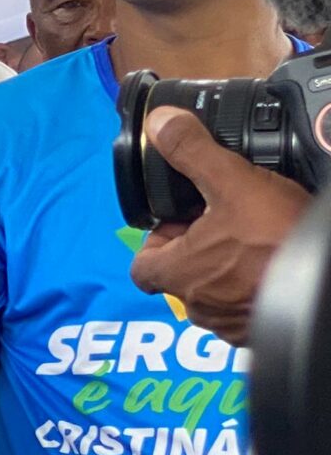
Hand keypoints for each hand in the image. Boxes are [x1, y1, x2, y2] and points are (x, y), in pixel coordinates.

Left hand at [128, 106, 311, 344]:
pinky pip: (248, 309)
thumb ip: (193, 152)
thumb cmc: (278, 241)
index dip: (156, 242)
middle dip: (197, 252)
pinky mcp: (264, 331)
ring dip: (226, 272)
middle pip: (180, 278)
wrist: (329, 286)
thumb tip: (161, 122)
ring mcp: (232, 324)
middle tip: (225, 225)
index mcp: (178, 274)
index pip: (142, 266)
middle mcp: (199, 307)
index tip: (180, 220)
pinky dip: (256, 289)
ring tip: (254, 242)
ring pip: (214, 296)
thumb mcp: (233, 183)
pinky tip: (276, 265)